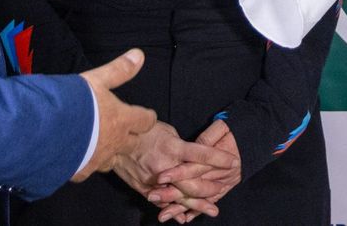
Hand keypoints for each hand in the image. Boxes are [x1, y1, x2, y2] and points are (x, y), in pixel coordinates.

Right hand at [73, 49, 156, 180]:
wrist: (47, 133)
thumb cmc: (74, 104)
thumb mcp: (97, 80)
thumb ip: (118, 70)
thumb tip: (139, 55)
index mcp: (121, 120)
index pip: (145, 120)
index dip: (146, 118)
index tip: (146, 116)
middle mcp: (114, 142)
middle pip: (132, 144)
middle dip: (131, 138)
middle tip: (127, 132)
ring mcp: (97, 160)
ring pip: (110, 160)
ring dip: (109, 153)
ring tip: (101, 147)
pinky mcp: (79, 172)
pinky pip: (87, 171)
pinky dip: (85, 166)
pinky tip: (78, 161)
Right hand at [112, 121, 239, 218]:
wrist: (113, 143)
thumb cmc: (142, 132)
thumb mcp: (167, 130)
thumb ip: (181, 145)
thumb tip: (194, 154)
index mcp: (173, 147)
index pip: (201, 153)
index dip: (219, 158)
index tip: (233, 161)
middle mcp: (166, 166)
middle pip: (194, 182)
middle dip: (212, 187)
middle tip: (224, 189)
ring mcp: (155, 181)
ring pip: (180, 196)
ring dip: (198, 205)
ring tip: (212, 210)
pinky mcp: (145, 189)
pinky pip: (163, 202)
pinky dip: (174, 210)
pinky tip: (185, 216)